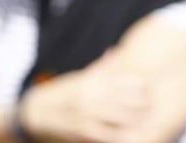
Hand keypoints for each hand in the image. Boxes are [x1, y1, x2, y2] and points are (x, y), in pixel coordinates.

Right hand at [19, 50, 149, 142]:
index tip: (149, 89)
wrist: (35, 112)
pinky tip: (127, 134)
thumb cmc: (63, 92)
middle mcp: (93, 96)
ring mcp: (88, 114)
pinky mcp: (83, 132)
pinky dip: (119, 135)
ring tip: (142, 120)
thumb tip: (115, 51)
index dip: (141, 86)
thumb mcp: (80, 77)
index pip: (127, 81)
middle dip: (142, 104)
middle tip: (150, 106)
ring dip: (134, 120)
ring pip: (122, 118)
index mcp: (94, 81)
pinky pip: (108, 135)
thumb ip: (101, 67)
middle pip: (128, 99)